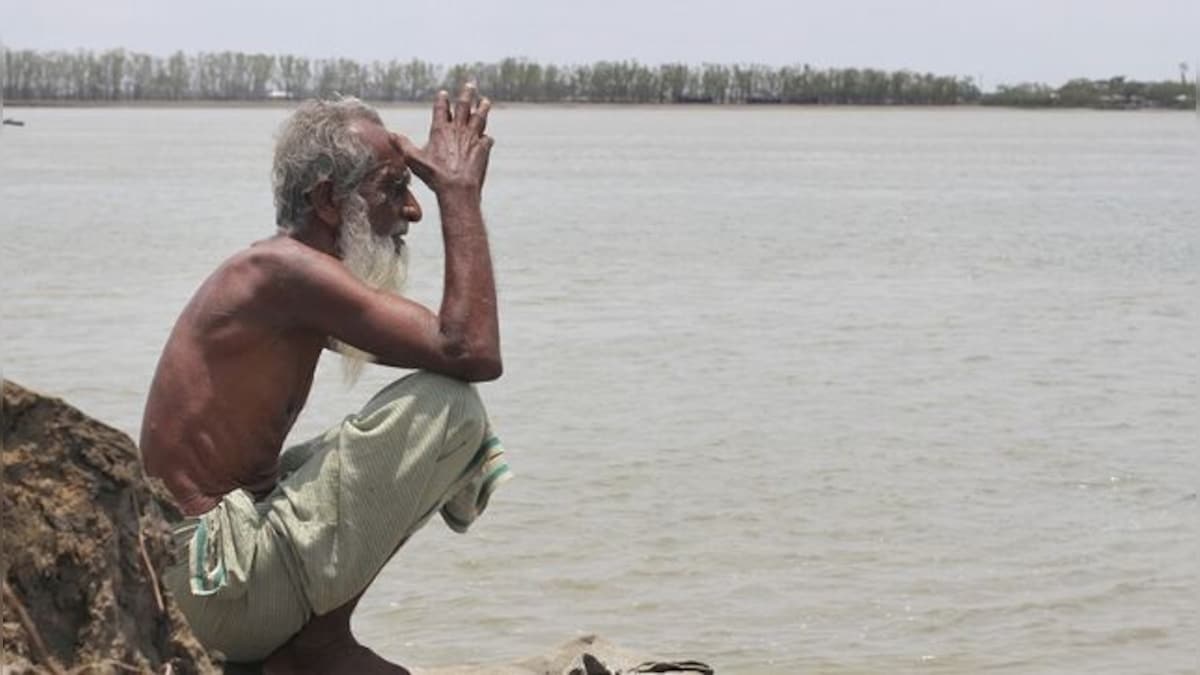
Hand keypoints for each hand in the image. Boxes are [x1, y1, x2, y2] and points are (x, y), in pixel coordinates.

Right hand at [400, 83, 492, 198]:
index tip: (444, 93)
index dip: (442, 100)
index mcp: (440, 129)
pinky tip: (487, 137)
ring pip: (479, 118)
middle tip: (470, 85)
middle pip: (464, 106)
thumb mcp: (413, 160)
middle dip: (467, 94)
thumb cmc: (434, 175)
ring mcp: (472, 138)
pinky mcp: (483, 149)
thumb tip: (390, 134)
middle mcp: (458, 129)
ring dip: (482, 108)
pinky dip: (487, 138)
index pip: (441, 109)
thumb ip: (402, 145)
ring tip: (485, 101)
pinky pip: (487, 139)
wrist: (458, 187)